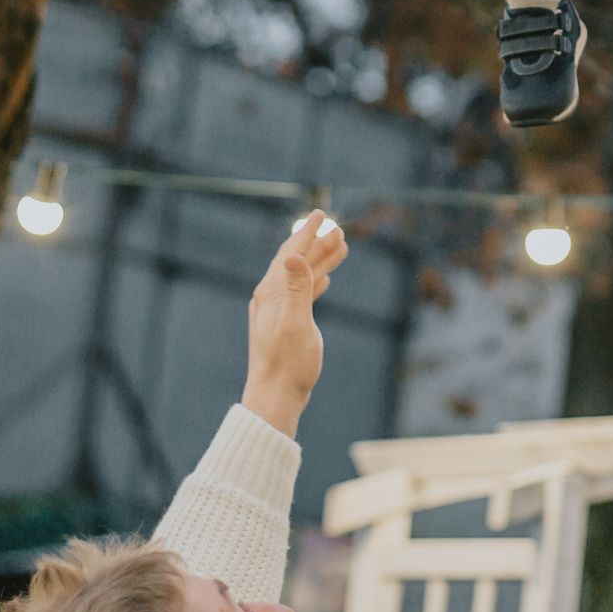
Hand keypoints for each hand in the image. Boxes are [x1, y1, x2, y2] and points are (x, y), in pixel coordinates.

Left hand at [242, 209, 349, 435]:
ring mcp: (276, 311)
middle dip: (318, 243)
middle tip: (339, 229)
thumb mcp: (297, 324)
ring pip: (301, 277)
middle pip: (296, 261)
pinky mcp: (282, 324)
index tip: (321, 214)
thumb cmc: (287, 364)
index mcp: (271, 293)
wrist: (274, 397)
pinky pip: (301, 293)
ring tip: (341, 248)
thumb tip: (295, 256)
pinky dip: (315, 282)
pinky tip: (325, 281)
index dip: (307, 233)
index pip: (291, 253)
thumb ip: (298, 288)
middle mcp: (270, 297)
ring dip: (320, 261)